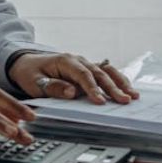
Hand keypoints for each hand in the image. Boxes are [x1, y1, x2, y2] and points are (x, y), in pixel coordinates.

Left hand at [8, 53, 139, 104]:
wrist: (28, 64)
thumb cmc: (31, 74)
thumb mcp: (35, 82)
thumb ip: (53, 87)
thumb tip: (71, 92)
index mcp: (65, 61)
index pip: (82, 75)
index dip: (92, 88)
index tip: (100, 102)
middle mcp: (79, 60)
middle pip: (99, 74)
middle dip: (113, 88)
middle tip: (124, 101)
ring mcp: (85, 64)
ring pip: (107, 72)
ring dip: (121, 83)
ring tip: (133, 96)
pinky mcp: (89, 71)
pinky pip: (106, 74)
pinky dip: (118, 81)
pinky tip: (129, 91)